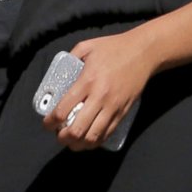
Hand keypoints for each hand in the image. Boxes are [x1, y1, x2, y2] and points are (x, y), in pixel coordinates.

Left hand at [45, 28, 155, 148]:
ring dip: (78, 144)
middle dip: (63, 138)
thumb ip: (71, 58)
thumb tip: (59, 72)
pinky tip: (88, 139)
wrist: (144, 52)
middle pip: (77, 130)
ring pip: (92, 137)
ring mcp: (113, 107)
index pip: (63, 109)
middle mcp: (100, 97)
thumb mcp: (88, 46)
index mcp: (88, 80)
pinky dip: (94, 142)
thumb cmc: (114, 47)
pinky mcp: (123, 112)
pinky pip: (107, 134)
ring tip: (72, 141)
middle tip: (59, 135)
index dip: (50, 122)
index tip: (47, 124)